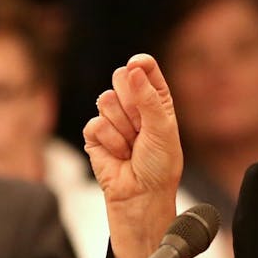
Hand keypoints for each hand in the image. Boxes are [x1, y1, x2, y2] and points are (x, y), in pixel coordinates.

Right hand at [82, 54, 182, 257]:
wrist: (141, 194)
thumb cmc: (159, 164)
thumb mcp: (162, 129)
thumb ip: (148, 99)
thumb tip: (134, 69)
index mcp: (156, 101)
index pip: (145, 71)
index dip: (141, 65)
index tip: (137, 63)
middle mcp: (134, 106)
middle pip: (120, 79)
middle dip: (131, 102)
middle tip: (142, 127)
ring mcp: (113, 119)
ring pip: (105, 100)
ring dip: (122, 126)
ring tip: (132, 145)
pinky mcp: (94, 135)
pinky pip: (94, 123)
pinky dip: (109, 141)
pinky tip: (119, 154)